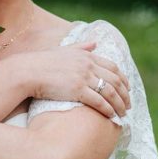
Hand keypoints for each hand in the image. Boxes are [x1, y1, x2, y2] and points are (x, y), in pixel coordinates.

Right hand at [16, 42, 130, 117]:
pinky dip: (108, 109)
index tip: (128, 88)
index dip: (123, 79)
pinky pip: (99, 101)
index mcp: (86, 55)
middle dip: (125, 94)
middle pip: (115, 80)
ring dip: (119, 104)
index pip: (113, 67)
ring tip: (123, 114)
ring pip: (110, 92)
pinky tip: (111, 116)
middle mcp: (88, 65)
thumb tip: (95, 42)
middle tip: (128, 105)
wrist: (29, 71)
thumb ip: (81, 46)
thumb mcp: (64, 50)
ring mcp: (83, 77)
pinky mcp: (78, 90)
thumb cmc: (43, 62)